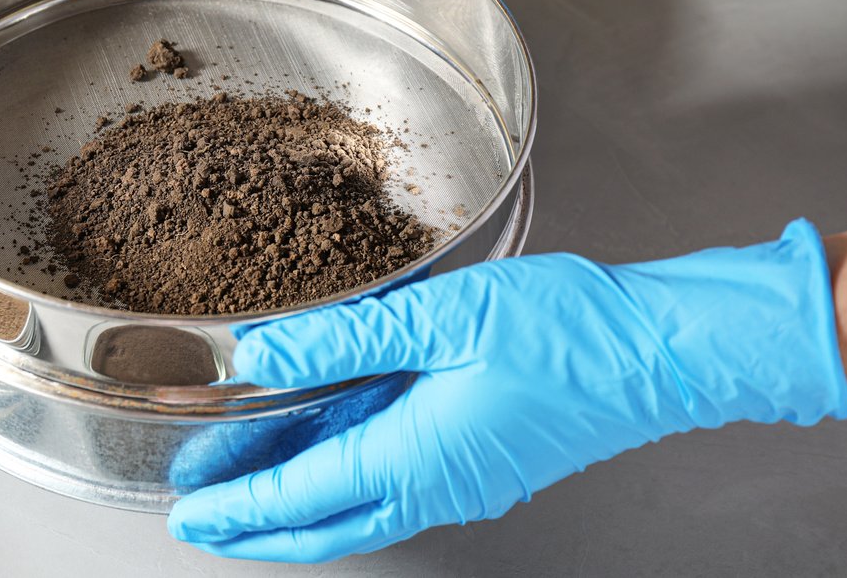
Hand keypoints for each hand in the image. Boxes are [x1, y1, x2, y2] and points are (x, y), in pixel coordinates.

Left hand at [169, 220, 846, 562]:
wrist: (657, 351)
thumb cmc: (566, 332)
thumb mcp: (441, 317)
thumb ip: (343, 338)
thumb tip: (264, 352)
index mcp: (413, 458)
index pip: (298, 498)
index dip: (236, 507)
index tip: (189, 511)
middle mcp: (432, 486)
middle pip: (321, 527)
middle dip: (254, 529)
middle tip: (203, 519)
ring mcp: (460, 481)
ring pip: (355, 513)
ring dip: (295, 508)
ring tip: (247, 489)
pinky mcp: (480, 463)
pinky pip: (391, 488)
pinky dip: (341, 484)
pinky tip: (327, 451)